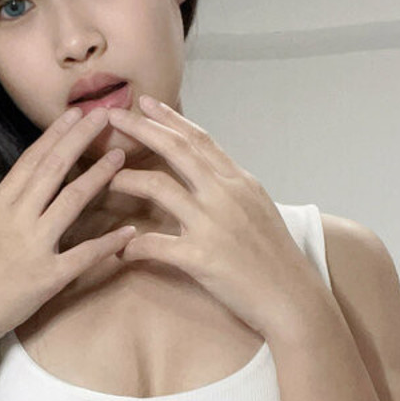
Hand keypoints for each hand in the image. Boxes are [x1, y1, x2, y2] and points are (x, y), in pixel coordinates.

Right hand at [0, 106, 131, 358]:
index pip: (30, 161)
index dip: (54, 135)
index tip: (73, 114)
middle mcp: (17, 219)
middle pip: (54, 170)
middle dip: (80, 138)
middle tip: (104, 114)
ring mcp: (34, 246)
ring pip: (72, 202)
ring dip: (99, 177)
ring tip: (121, 155)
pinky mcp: (48, 277)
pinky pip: (83, 256)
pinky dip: (108, 243)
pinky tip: (129, 230)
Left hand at [103, 95, 326, 340]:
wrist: (293, 298)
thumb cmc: (276, 258)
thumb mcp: (259, 209)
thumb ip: (232, 188)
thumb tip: (209, 173)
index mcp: (239, 182)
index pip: (199, 139)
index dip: (170, 118)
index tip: (145, 103)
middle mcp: (226, 195)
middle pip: (176, 149)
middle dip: (141, 128)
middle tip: (113, 115)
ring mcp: (213, 224)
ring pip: (159, 187)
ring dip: (127, 180)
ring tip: (106, 179)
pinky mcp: (201, 256)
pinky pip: (154, 244)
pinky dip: (132, 245)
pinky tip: (120, 248)